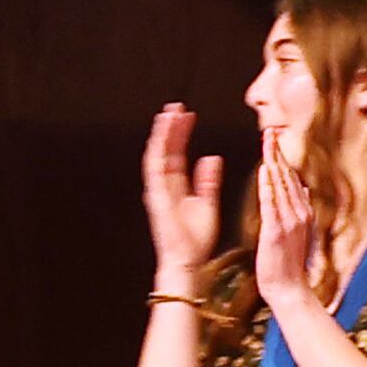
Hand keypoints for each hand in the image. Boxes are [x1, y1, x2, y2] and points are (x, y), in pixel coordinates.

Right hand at [137, 102, 221, 285]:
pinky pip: (155, 170)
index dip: (180, 134)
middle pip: (164, 150)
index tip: (187, 116)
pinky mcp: (156, 197)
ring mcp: (157, 191)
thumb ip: (207, 181)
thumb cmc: (197, 238)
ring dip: (162, 135)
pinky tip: (165, 136)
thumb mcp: (207, 203)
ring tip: (169, 114)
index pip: (176, 154)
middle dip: (169, 128)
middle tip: (175, 107)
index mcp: (175, 187)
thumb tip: (211, 158)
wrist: (188, 259)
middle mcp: (163, 186)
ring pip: (156, 155)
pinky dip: (158, 151)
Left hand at [250, 155, 323, 312]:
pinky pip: (272, 203)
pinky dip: (269, 185)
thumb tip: (303, 189)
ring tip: (267, 142)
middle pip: (288, 176)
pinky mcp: (277, 230)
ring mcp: (290, 220)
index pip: (292, 179)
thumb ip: (300, 209)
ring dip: (274, 162)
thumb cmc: (288, 263)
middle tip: (269, 131)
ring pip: (282, 185)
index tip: (276, 141)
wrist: (290, 289)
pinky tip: (265, 169)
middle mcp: (300, 212)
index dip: (284, 159)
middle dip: (278, 153)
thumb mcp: (297, 232)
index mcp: (302, 212)